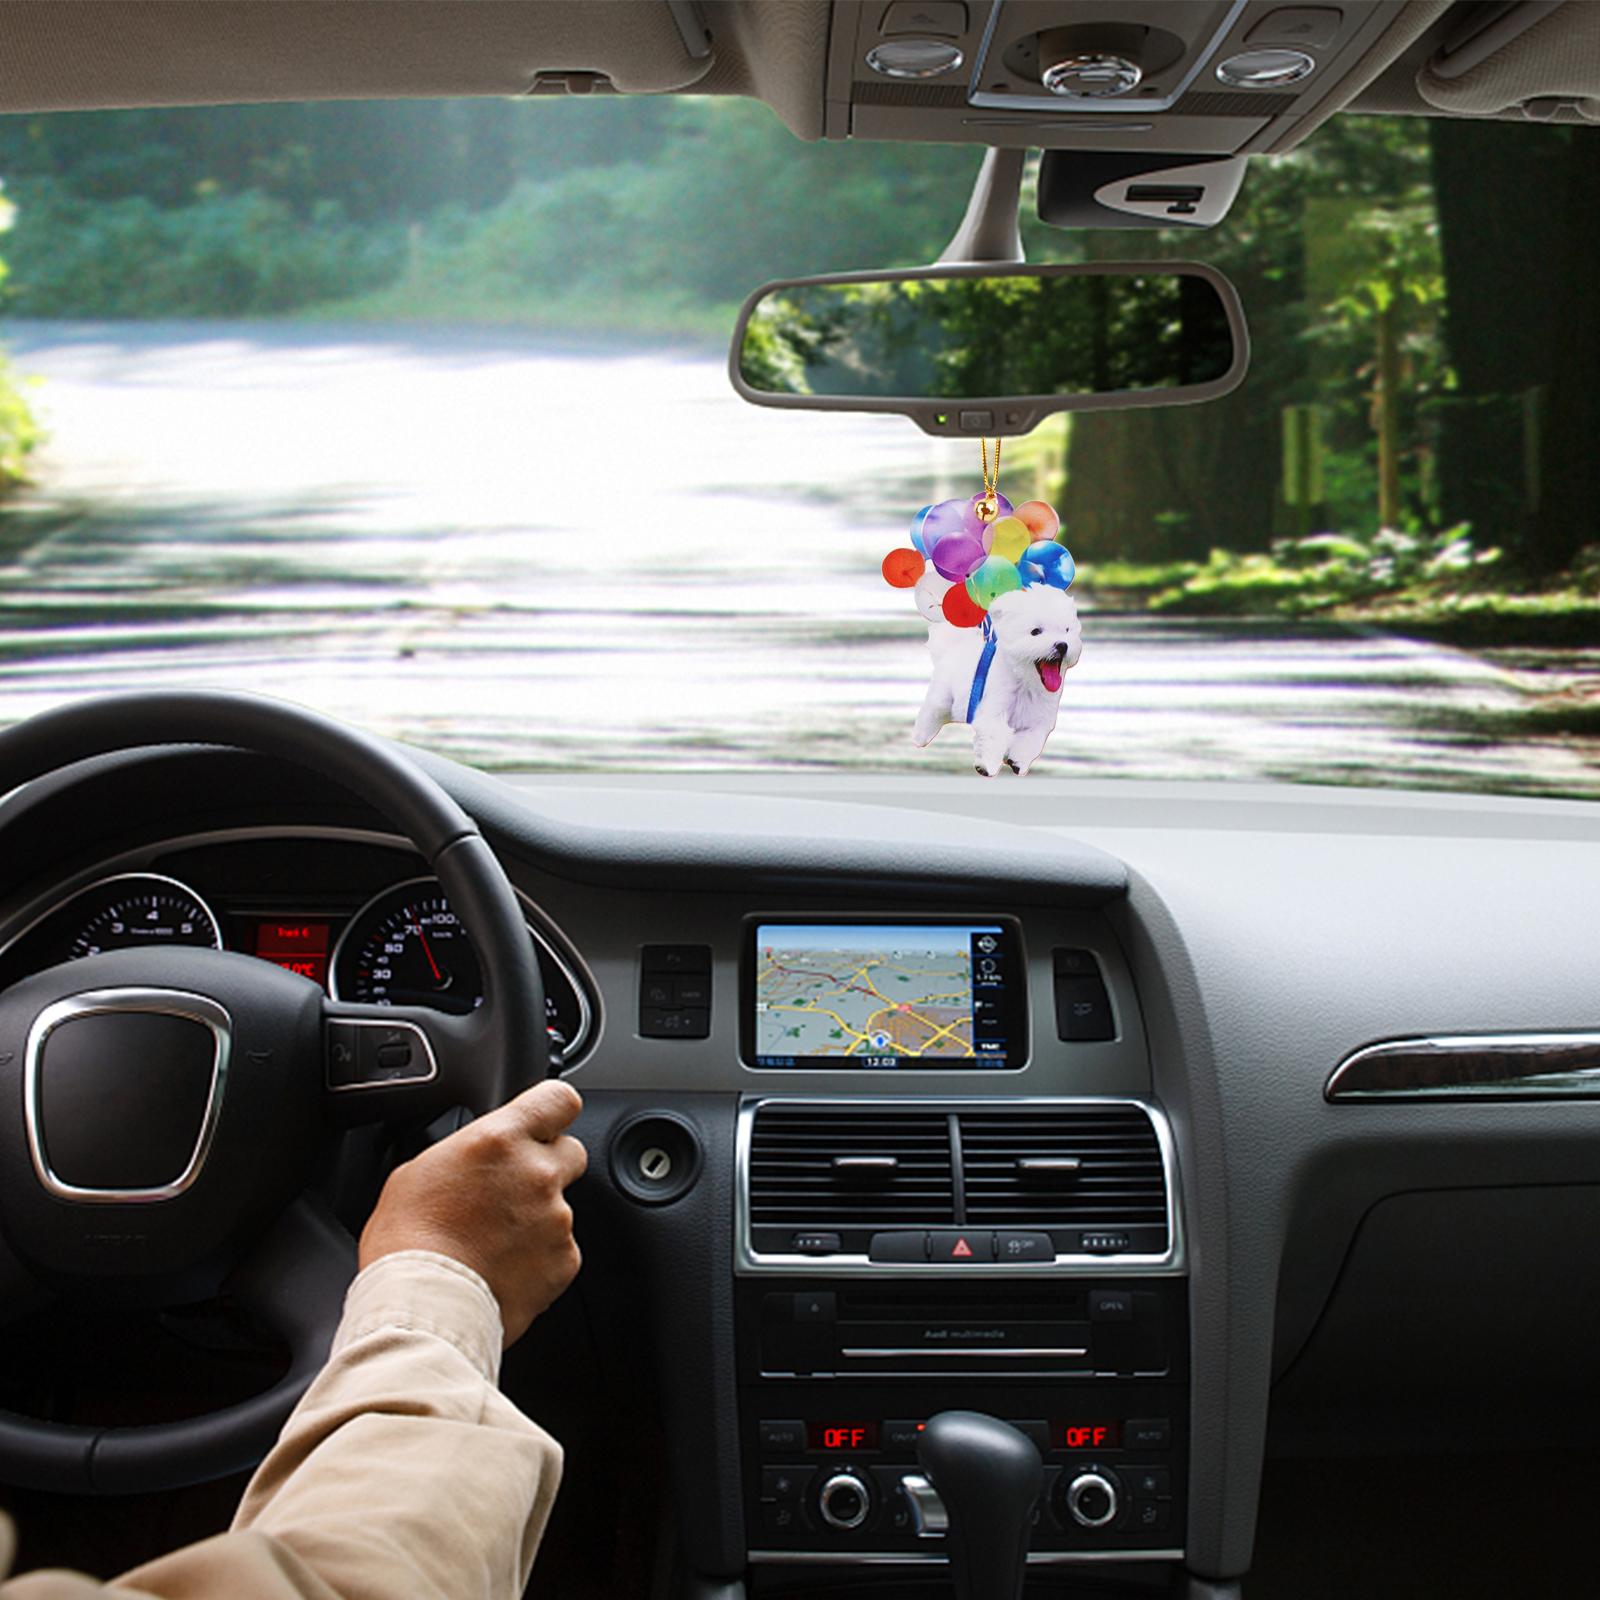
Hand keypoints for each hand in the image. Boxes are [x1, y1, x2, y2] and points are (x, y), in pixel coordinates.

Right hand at [358, 1079, 587, 1345]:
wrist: (421, 1309)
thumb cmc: (407, 1244)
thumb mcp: (420, 1170)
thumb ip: (466, 1151)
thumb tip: (476, 1155)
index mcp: (501, 1140)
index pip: (559, 1098)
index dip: (553, 1110)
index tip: (545, 1121)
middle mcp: (538, 1174)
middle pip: (572, 1152)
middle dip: (548, 1166)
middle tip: (511, 1191)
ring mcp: (556, 1219)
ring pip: (561, 1207)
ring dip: (537, 1219)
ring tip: (492, 1242)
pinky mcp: (564, 1261)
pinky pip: (561, 1250)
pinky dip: (540, 1258)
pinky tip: (504, 1268)